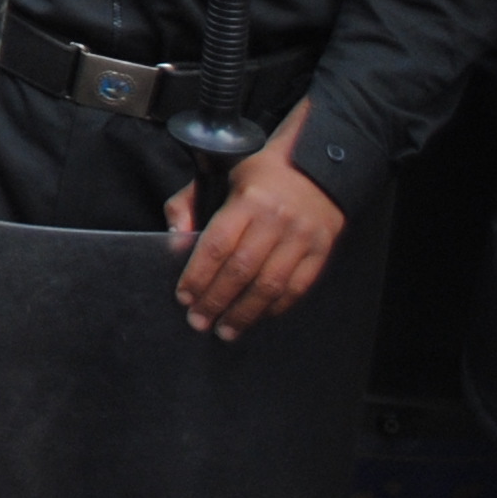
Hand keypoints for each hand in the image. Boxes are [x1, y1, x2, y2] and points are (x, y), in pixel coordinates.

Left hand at [167, 99, 345, 338]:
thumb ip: (188, 205)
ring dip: (245, 313)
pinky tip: (256, 318)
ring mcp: (302, 238)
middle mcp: (277, 220)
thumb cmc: (258, 173)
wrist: (316, 167)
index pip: (218, 245)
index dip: (199, 275)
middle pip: (242, 270)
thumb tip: (175, 244)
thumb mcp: (218, 175)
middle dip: (217, 300)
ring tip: (225, 330)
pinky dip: (275, 308)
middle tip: (198, 321)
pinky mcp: (322, 251)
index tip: (184, 296)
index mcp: (248, 199)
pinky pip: (297, 288)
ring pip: (270, 285)